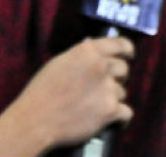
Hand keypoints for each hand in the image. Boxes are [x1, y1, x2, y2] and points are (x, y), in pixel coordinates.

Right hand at [0, 37, 134, 156]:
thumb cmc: (42, 91)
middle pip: (123, 69)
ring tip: (96, 107)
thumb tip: (94, 51)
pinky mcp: (110, 110)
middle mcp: (101, 66)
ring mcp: (107, 88)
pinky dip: (121, 119)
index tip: (129, 55)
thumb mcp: (60, 62)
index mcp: (88, 51)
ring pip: (122, 92)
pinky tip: (115, 121)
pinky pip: (127, 113)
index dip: (127, 50)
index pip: (120, 44)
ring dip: (113, 99)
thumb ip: (81, 56)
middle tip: (105, 86)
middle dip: (117, 78)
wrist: (36, 120)